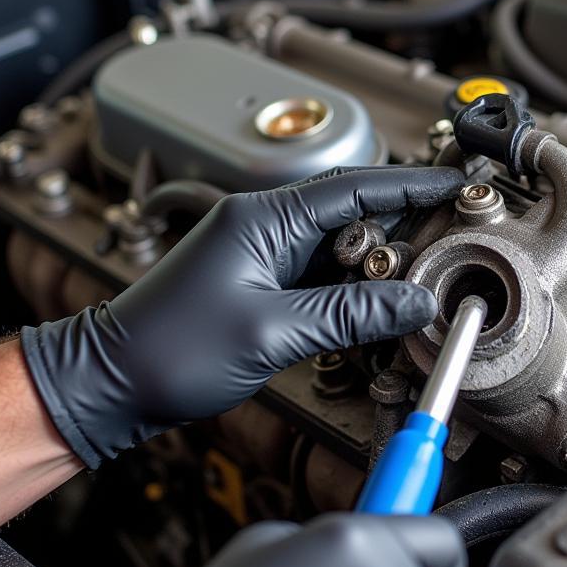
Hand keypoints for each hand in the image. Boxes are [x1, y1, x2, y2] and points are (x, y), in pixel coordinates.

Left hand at [21, 166, 463, 468]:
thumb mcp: (273, 332)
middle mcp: (266, 226)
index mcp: (265, 218)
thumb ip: (351, 315)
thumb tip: (416, 302)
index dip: (413, 185)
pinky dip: (352, 291)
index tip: (456, 185)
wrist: (110, 381)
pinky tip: (376, 311)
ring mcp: (263, 253)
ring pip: (340, 247)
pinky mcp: (262, 281)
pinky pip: (321, 276)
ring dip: (378, 265)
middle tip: (449, 245)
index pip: (355, 187)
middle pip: (353, 213)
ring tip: (419, 284)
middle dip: (403, 229)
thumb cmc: (171, 349)